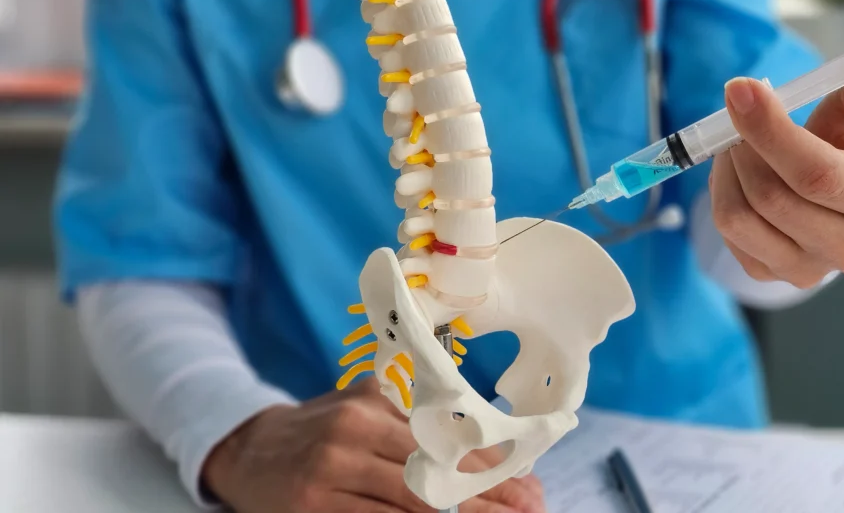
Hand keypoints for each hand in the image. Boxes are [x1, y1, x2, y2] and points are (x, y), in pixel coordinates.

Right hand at [203, 377, 546, 512]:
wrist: (248, 450)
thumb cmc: (320, 428)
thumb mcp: (360, 406)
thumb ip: (409, 417)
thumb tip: (479, 443)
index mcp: (369, 406)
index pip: (443, 440)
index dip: (488, 466)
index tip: (527, 485)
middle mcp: (351, 435)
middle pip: (433, 476)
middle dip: (486, 500)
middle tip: (529, 510)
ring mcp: (329, 474)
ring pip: (409, 506)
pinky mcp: (311, 507)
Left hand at [710, 21, 843, 289]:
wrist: (839, 191)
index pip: (819, 175)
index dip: (771, 131)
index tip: (738, 89)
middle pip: (773, 198)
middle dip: (743, 146)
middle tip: (736, 112)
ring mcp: (812, 268)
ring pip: (741, 218)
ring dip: (727, 169)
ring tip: (737, 141)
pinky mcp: (774, 274)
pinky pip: (728, 234)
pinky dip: (722, 194)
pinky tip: (740, 174)